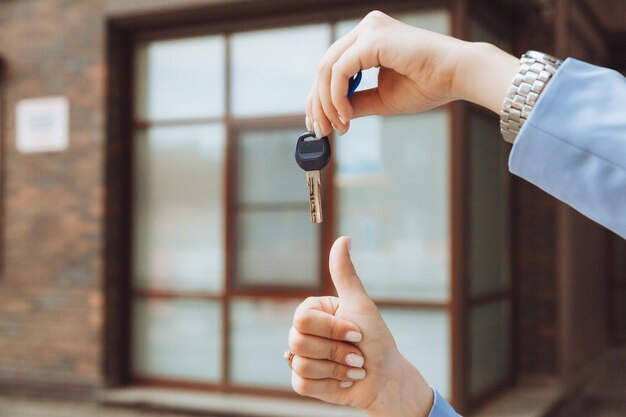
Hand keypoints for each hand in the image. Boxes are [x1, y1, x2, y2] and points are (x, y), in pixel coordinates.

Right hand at [288, 237, 433, 416]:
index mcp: (313, 312)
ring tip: (354, 367)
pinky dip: (331, 385)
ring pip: (302, 364)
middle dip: (336, 351)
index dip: (332, 329)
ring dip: (337, 370)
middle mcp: (303, 333)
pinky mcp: (303, 382)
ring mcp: (301, 358)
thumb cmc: (376, 339)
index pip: (303, 319)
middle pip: (298, 342)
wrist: (385, 377)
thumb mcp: (360, 305)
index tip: (356, 332)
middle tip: (356, 353)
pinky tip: (344, 380)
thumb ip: (345, 274)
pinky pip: (303, 384)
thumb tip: (343, 238)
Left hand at [305, 10, 518, 136]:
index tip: (319, 123)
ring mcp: (369, 30)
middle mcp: (366, 29)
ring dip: (326, 103)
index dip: (319, 97)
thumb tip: (331, 115)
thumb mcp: (382, 98)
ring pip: (327, 68)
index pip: (332, 67)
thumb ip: (355, 102)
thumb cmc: (429, 84)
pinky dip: (337, 96)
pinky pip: (339, 71)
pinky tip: (346, 115)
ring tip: (337, 126)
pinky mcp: (372, 38)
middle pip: (325, 67)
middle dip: (318, 102)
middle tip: (320, 130)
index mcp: (369, 39)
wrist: (458, 76)